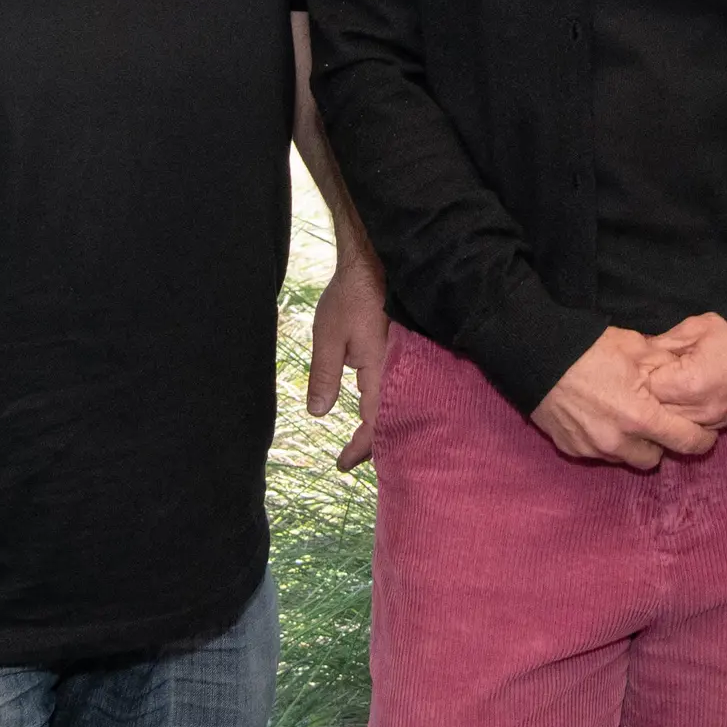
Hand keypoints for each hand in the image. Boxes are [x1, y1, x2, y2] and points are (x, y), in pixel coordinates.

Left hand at [307, 264, 388, 471]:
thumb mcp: (327, 338)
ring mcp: (407, 362)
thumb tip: (318, 413)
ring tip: (366, 441)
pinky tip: (382, 407)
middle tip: (353, 458)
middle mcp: (400, 372)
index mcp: (381, 374)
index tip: (341, 464)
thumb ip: (324, 377)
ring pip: (400, 406)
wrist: (376, 261)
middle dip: (376, 445)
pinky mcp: (407, 352)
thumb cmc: (350, 297)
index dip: (360, 449)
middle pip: (393, 421)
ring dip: (385, 426)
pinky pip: (403, 388)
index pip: (375, 425)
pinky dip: (392, 404)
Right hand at [532, 328, 721, 471]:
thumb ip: (663, 365)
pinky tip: (597, 418)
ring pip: (625, 458)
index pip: (685, 442)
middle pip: (654, 459)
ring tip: (623, 418)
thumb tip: (682, 372)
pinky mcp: (572, 449)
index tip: (705, 436)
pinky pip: (598, 454)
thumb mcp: (635, 347)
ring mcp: (593, 448)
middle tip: (654, 422)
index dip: (701, 440)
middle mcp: (618, 441)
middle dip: (658, 443)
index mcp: (640, 416)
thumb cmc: (588, 349)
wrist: (537, 357)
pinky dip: (604, 441)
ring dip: (631, 444)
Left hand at [641, 314, 726, 431]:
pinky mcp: (716, 427)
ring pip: (669, 425)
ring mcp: (709, 422)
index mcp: (689, 383)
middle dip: (646, 396)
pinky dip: (676, 417)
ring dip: (660, 410)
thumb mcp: (694, 328)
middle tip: (643, 379)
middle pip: (655, 412)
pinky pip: (686, 428)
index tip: (638, 366)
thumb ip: (662, 343)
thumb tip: (638, 354)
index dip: (639, 376)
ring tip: (659, 390)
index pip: (648, 389)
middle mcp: (698, 409)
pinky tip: (673, 402)